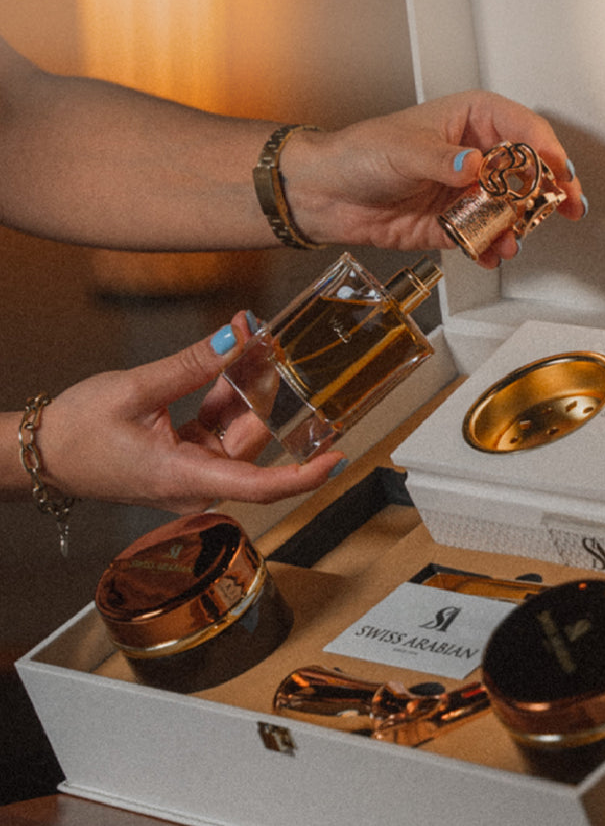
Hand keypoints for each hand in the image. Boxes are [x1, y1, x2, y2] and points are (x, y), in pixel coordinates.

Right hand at [36, 314, 343, 512]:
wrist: (43, 454)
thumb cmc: (79, 433)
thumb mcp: (136, 389)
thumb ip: (191, 364)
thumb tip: (236, 338)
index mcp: (185, 478)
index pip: (261, 487)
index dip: (305, 475)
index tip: (338, 458)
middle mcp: (197, 484)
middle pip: (253, 443)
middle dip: (268, 394)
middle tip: (273, 342)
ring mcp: (194, 474)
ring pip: (239, 431)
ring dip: (246, 389)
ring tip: (252, 341)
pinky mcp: (188, 460)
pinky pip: (220, 428)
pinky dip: (226, 397)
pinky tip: (232, 359)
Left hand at [291, 91, 585, 267]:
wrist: (326, 194)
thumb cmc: (359, 153)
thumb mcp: (403, 150)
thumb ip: (444, 160)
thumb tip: (478, 166)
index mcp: (470, 120)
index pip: (522, 128)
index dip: (545, 148)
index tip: (556, 168)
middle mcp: (476, 155)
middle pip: (529, 170)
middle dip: (549, 190)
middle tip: (565, 206)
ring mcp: (468, 191)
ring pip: (511, 207)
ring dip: (518, 225)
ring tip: (513, 238)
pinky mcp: (456, 223)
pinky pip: (485, 236)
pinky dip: (491, 247)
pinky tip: (490, 253)